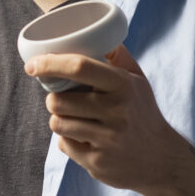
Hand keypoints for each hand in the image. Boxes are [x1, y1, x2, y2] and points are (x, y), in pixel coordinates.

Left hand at [28, 46, 194, 195]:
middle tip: (64, 99)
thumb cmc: (143, 113)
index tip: (32, 65)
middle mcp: (117, 111)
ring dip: (60, 119)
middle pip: (59, 100)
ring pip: (57, 123)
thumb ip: (118, 57)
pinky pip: (64, 145)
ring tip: (76, 119)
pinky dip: (68, 140)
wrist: (162, 158)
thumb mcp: (138, 81)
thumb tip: (97, 33)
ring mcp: (107, 139)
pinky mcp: (98, 162)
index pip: (79, 67)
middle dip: (54, 99)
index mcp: (123, 85)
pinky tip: (85, 139)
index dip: (50, 64)